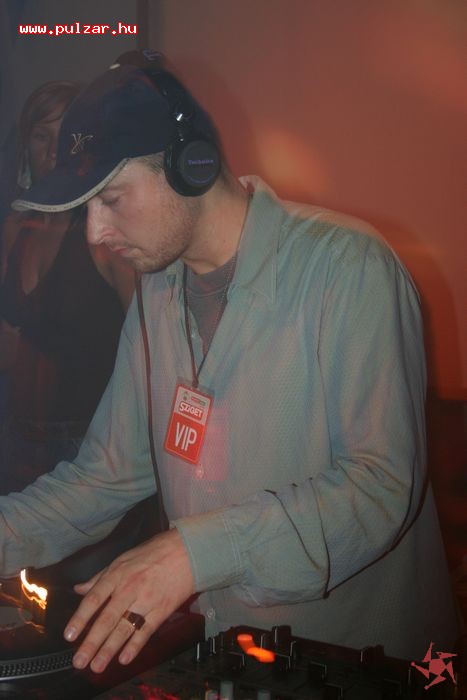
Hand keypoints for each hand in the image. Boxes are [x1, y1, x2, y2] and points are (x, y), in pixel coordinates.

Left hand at [63, 528, 193, 672]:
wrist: (186, 551)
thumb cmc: (153, 553)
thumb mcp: (123, 559)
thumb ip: (100, 577)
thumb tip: (79, 588)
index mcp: (117, 575)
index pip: (94, 599)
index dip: (80, 618)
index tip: (69, 635)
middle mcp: (129, 589)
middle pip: (107, 619)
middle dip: (91, 642)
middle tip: (79, 661)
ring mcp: (146, 600)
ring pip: (124, 628)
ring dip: (109, 650)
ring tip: (97, 666)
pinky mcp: (162, 609)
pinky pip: (146, 631)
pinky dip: (135, 646)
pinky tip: (124, 658)